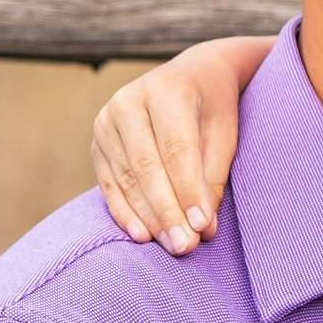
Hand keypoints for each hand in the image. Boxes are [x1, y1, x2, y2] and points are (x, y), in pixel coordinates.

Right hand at [90, 37, 270, 250]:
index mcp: (168, 90)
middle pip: (147, 166)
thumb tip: (202, 227)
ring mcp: (107, 120)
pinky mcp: (98, 140)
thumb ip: (212, 176)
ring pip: (126, 178)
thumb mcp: (224, 134)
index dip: (187, 191)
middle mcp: (129, 101)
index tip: (201, 227)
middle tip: (184, 246)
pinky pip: (108, 182)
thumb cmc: (213, 107)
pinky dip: (124, 211)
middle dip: (166, 211)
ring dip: (148, 217)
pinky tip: (142, 235)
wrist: (191, 75)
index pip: (176, 149)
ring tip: (171, 246)